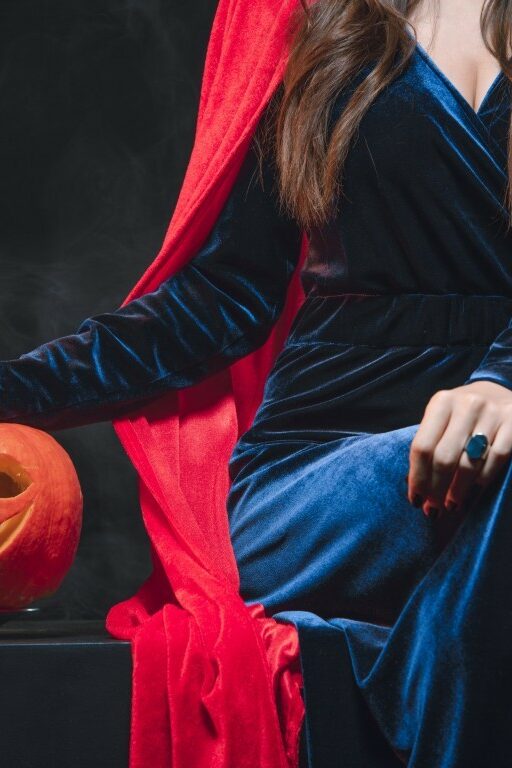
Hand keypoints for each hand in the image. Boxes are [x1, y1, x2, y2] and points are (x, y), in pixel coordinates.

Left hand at [407, 380, 511, 516]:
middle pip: (444, 458)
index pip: (422, 447)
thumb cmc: (463, 414)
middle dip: (436, 489)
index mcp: (441, 403)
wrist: (499, 392)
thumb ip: (430, 444)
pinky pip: (496, 459)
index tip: (415, 499)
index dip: (417, 478)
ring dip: (458, 490)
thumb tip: (416, 487)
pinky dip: (483, 479)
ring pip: (470, 463)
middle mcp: (466, 404)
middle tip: (433, 509)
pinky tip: (475, 489)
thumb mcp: (443, 418)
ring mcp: (492, 413)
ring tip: (452, 504)